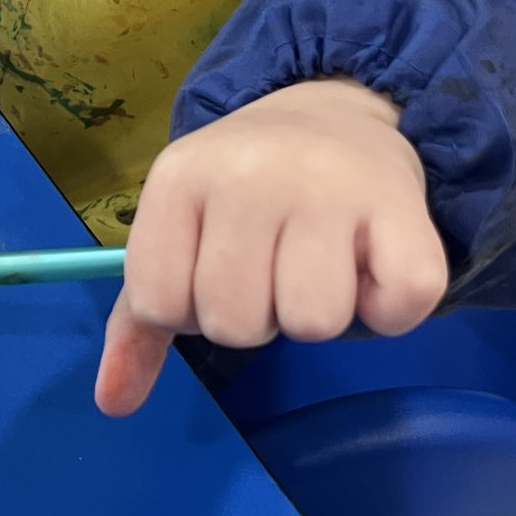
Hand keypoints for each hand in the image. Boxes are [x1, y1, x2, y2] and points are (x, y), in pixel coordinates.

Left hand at [95, 78, 448, 416]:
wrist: (336, 113)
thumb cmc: (247, 192)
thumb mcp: (180, 232)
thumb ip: (140, 320)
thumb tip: (114, 402)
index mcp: (181, 177)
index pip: (160, 304)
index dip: (190, 307)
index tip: (216, 267)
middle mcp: (249, 173)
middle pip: (236, 324)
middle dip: (258, 315)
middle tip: (275, 263)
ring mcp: (328, 186)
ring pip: (312, 324)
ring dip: (319, 315)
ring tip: (321, 262)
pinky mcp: (401, 206)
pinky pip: (394, 310)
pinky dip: (387, 311)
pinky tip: (371, 265)